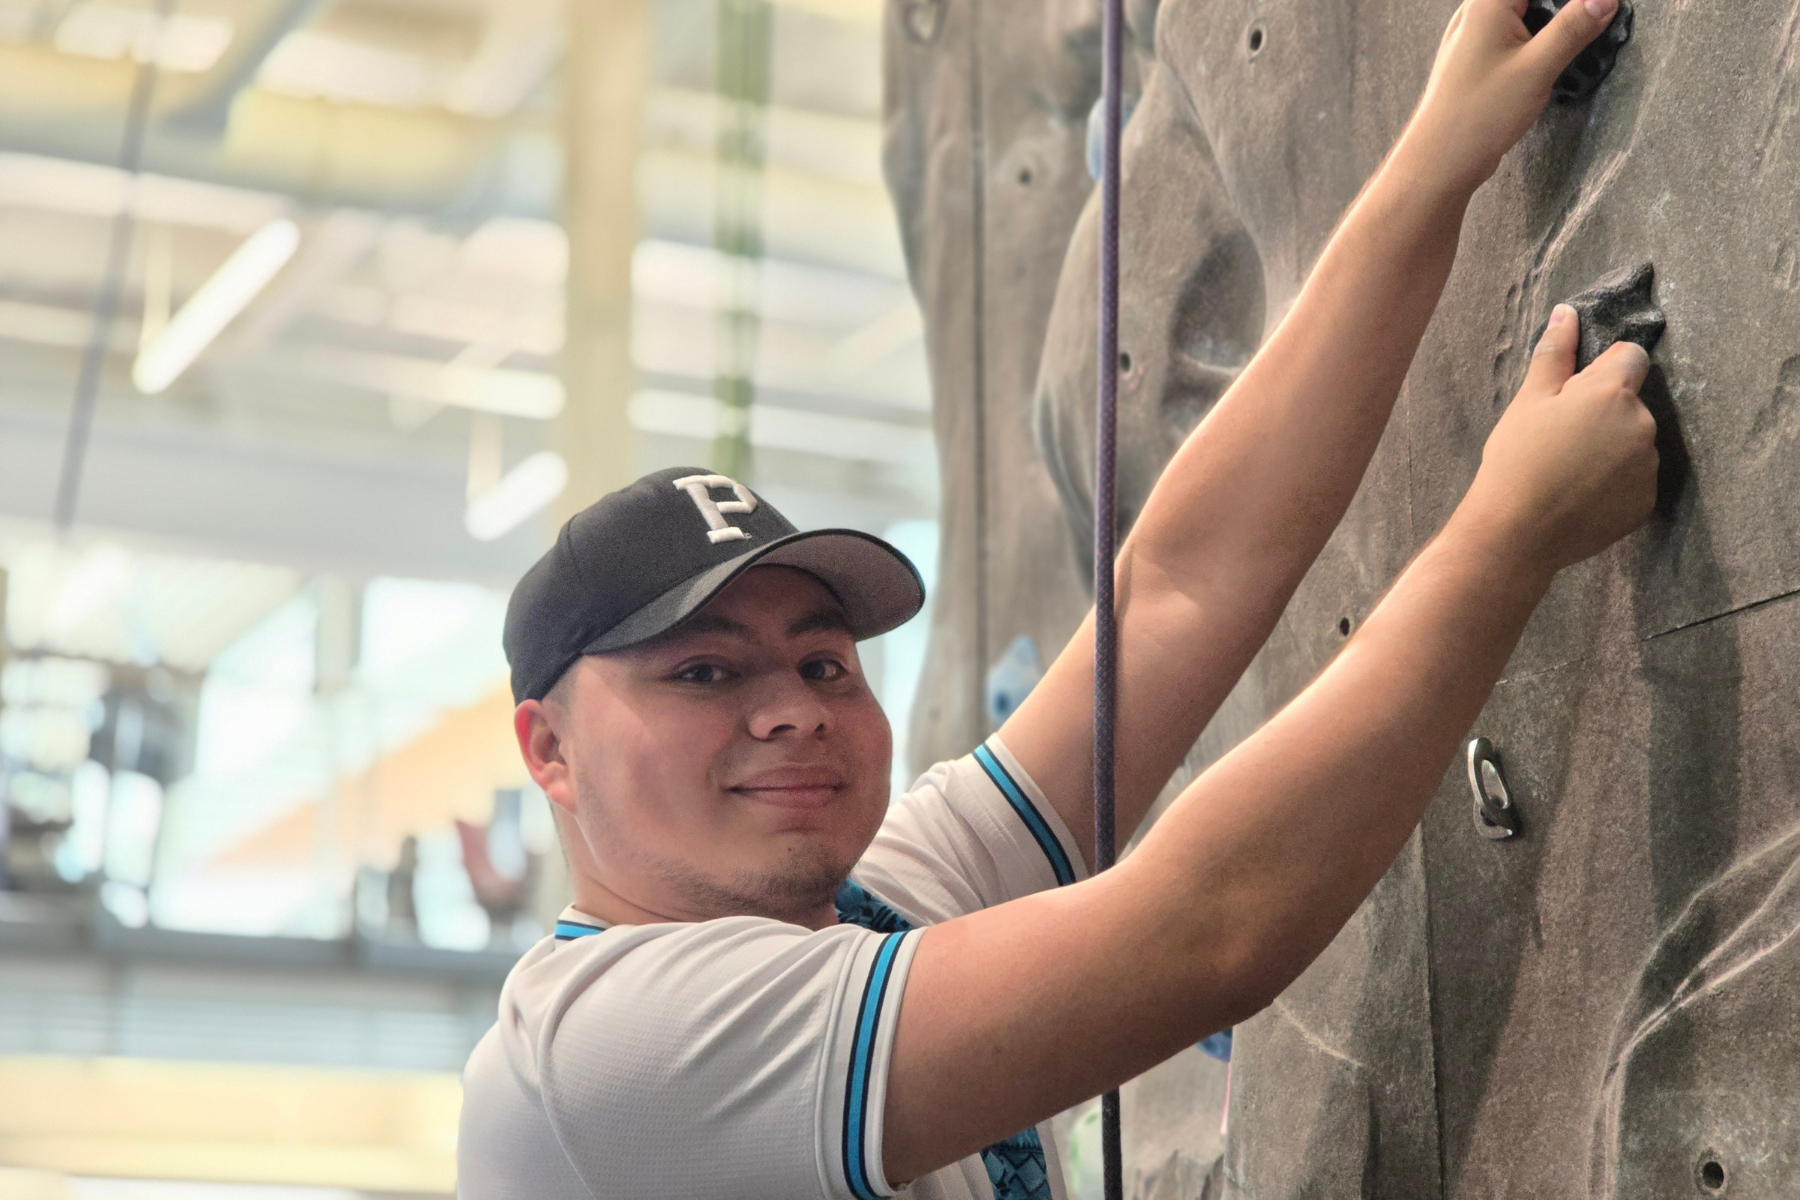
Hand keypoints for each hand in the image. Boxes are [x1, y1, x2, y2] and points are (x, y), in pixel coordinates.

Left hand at [1401, 0, 1622, 192]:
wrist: (1439, 163)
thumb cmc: (1479, 114)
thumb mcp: (1536, 67)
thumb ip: (1573, 28)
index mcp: (1487, 4)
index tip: (1599, 5)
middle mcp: (1476, 15)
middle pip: (1532, 0)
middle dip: (1564, 8)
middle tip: (1598, 16)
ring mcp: (1473, 39)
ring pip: (1524, 17)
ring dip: (1553, 25)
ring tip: (1586, 32)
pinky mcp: (1477, 62)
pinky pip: (1513, 38)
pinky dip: (1537, 42)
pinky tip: (1556, 55)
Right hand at [1458, 303, 1657, 574]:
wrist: (1516, 532)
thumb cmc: (1516, 459)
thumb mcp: (1528, 401)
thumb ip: (1555, 354)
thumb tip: (1567, 314)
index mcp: (1612, 392)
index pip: (1630, 356)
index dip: (1603, 368)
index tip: (1574, 391)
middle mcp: (1642, 425)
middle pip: (1631, 404)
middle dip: (1604, 412)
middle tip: (1560, 437)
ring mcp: (1647, 467)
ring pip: (1633, 443)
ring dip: (1611, 448)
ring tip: (1568, 471)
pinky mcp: (1645, 503)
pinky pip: (1633, 481)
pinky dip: (1613, 483)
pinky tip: (1579, 495)